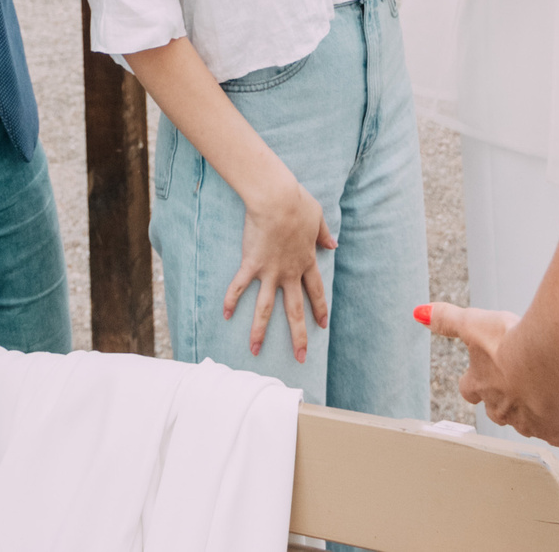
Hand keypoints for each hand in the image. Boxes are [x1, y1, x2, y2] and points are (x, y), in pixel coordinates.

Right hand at [231, 177, 336, 362]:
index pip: (315, 291)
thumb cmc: (298, 204)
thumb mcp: (318, 217)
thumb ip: (324, 234)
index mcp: (306, 261)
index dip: (319, 309)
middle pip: (295, 310)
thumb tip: (333, 244)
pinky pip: (239, 287)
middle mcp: (289, 272)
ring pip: (265, 308)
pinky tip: (224, 315)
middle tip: (300, 357)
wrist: (278, 200)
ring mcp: (270, 271)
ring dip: (259, 331)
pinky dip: (231, 301)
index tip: (323, 325)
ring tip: (254, 351)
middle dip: (298, 336)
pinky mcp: (251, 264)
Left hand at [426, 303, 558, 444]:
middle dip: (503, 400)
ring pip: (523, 422)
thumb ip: (447, 319)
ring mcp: (526, 420)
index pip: (469, 388)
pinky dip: (558, 428)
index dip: (474, 383)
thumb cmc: (511, 342)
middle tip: (516, 385)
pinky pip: (554, 434)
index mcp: (480, 382)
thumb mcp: (474, 322)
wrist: (546, 361)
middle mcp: (499, 405)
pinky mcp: (552, 428)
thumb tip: (418, 313)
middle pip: (495, 409)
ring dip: (530, 411)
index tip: (479, 378)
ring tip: (542, 395)